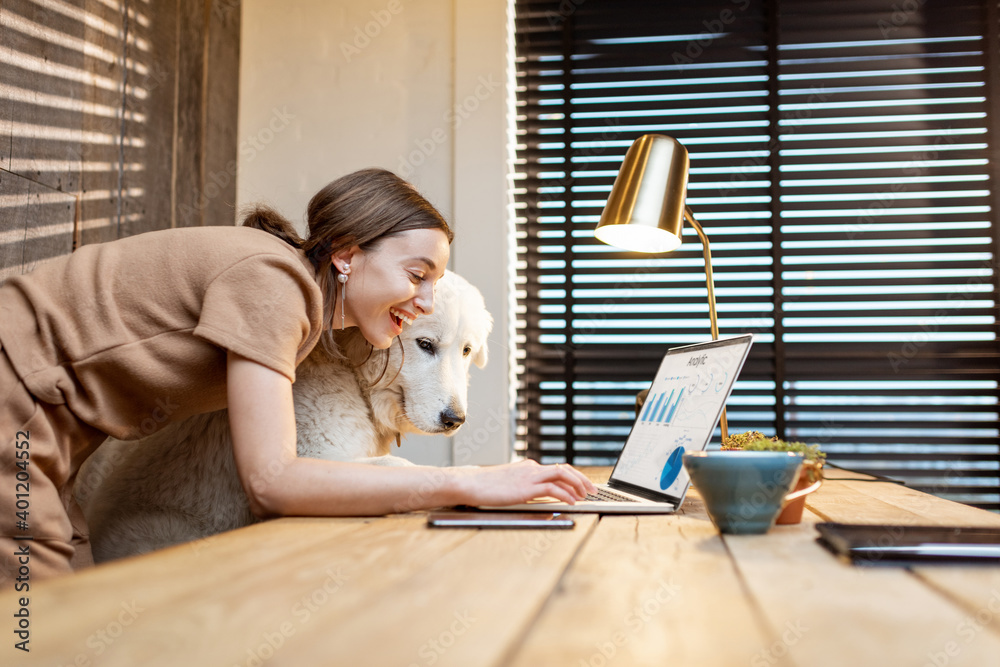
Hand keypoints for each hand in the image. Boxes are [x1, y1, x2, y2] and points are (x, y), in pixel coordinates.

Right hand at [450, 460, 597, 505]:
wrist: (470, 484)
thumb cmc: (486, 488)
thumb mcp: (510, 486)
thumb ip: (527, 490)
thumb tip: (543, 502)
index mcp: (529, 468)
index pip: (557, 469)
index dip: (573, 477)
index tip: (583, 486)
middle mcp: (532, 469)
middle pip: (564, 470)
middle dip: (581, 480)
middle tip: (592, 490)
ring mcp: (530, 476)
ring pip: (563, 476)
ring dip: (578, 485)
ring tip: (586, 496)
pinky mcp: (527, 487)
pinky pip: (553, 489)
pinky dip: (566, 495)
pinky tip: (572, 502)